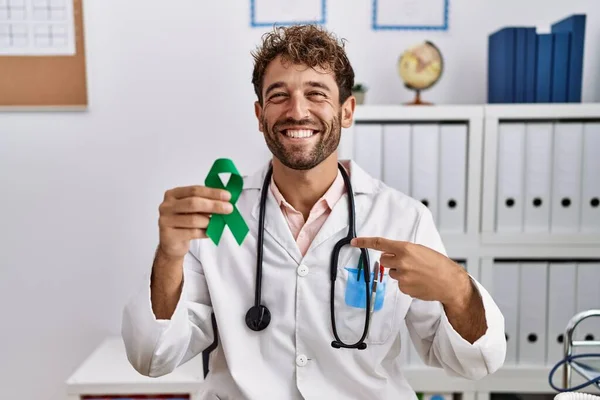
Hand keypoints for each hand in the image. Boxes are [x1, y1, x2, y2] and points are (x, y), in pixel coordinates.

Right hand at [157, 185, 232, 259]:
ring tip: (217, 223)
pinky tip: (210, 232)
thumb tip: (225, 200)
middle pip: (193, 203)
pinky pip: (193, 233)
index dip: (212, 192)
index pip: (194, 190)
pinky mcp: (169, 236)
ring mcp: (165, 221)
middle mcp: (166, 206)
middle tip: (229, 208)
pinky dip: (205, 232)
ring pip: (194, 219)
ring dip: (209, 221)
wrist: (171, 244)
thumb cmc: (184, 223)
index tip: (227, 196)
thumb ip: (204, 203)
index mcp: (172, 194)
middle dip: (214, 205)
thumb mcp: (192, 210)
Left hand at [350, 237, 470, 307]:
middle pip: (383, 260)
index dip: (365, 242)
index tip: (354, 242)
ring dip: (400, 272)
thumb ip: (403, 250)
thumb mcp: (421, 250)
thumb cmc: (438, 264)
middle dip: (390, 260)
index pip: (380, 243)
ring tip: (417, 273)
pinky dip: (406, 283)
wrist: (450, 282)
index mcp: (406, 248)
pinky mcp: (404, 289)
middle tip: (405, 262)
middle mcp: (402, 262)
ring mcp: (402, 277)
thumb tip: (388, 252)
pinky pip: (399, 284)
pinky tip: (418, 282)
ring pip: (392, 273)